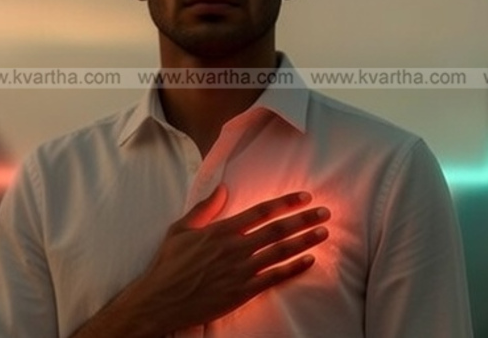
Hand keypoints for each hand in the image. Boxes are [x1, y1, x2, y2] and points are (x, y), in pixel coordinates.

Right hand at [123, 185, 330, 333]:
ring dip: (305, 240)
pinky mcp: (243, 292)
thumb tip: (222, 188)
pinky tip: (310, 260)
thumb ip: (205, 208)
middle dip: (304, 218)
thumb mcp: (180, 229)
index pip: (261, 211)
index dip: (285, 202)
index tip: (304, 196)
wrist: (161, 300)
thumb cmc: (168, 264)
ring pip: (280, 252)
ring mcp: (241, 270)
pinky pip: (274, 278)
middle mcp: (235, 248)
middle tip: (325, 211)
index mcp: (220, 230)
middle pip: (277, 229)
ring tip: (324, 231)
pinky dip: (294, 268)